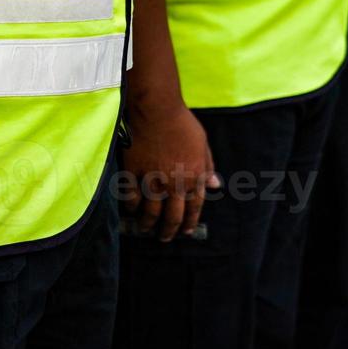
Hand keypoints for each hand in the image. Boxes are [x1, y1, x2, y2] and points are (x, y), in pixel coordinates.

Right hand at [122, 97, 219, 240]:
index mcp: (193, 178)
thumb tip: (215, 185)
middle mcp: (174, 184)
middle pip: (171, 217)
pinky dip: (131, 207)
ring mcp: (152, 181)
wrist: (157, 110)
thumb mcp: (203, 145)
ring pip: (150, 213)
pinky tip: (131, 211)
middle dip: (168, 231)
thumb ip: (208, 167)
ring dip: (148, 225)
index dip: (190, 223)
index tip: (186, 232)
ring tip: (145, 230)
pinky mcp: (133, 174)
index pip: (194, 209)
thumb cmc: (182, 123)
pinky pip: (131, 198)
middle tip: (164, 238)